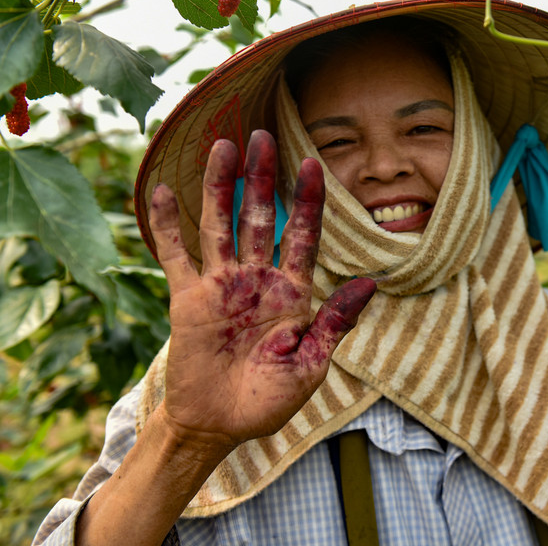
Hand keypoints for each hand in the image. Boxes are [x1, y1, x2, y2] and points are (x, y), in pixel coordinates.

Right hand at [148, 130, 375, 452]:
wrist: (220, 426)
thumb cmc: (270, 400)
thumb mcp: (312, 363)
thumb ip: (335, 321)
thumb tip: (371, 282)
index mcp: (292, 293)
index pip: (304, 236)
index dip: (309, 201)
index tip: (314, 163)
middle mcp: (257, 280)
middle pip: (260, 217)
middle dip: (262, 178)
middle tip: (263, 135)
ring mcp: (221, 285)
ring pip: (220, 224)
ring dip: (220, 187)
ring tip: (223, 146)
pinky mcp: (188, 298)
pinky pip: (175, 254)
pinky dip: (166, 224)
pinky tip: (162, 189)